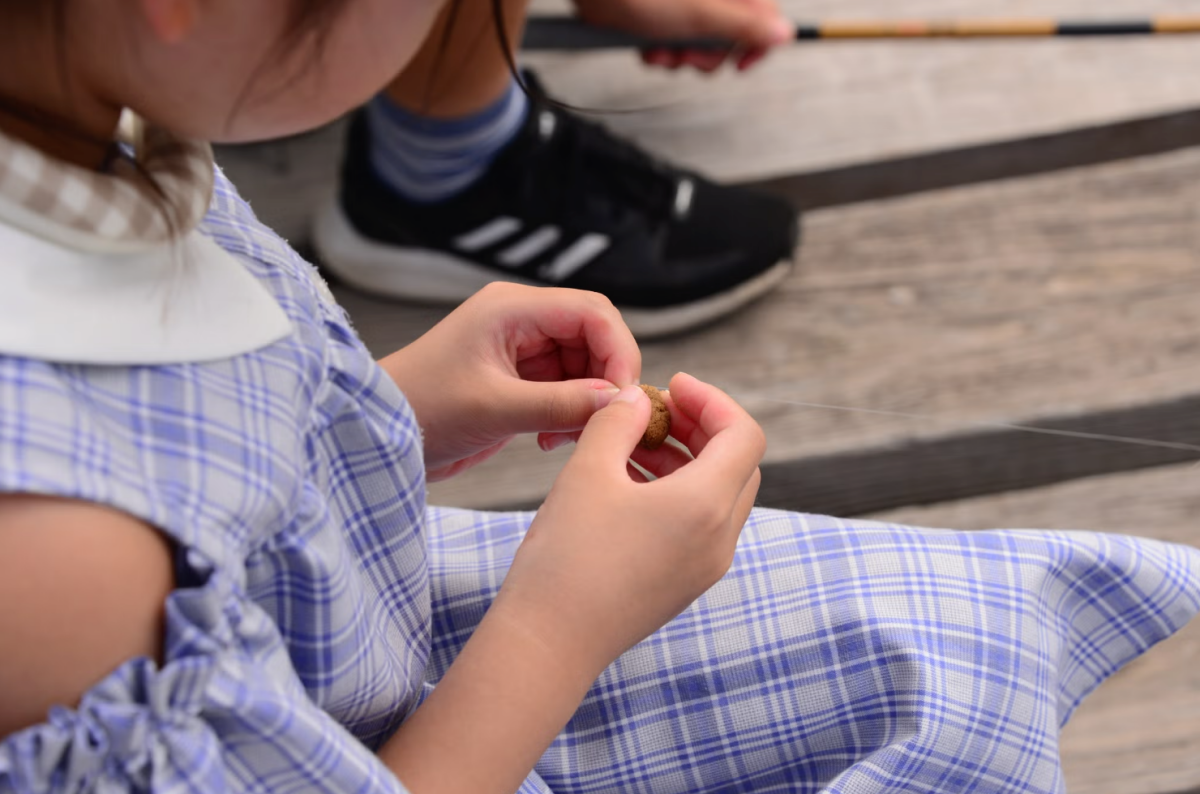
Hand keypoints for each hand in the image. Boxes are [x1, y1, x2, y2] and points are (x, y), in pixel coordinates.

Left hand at [379, 283, 640, 481]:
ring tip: (564, 435)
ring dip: (588, 402)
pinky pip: (565, 389)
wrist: (379, 437)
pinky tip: (549, 439)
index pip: (593, 312)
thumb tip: (618, 402)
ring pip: (584, 367)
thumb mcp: (494, 409)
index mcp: (512, 309)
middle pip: (594, 337)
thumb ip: (561, 404)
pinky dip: (569, 414)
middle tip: (602, 422)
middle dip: (606, 379)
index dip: (618, 352)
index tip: (622, 396)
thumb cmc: (420, 409)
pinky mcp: (517, 381)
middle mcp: (520, 322)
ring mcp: (520, 351)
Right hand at [492, 372, 765, 677]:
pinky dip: (677, 492)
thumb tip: (638, 399)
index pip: (744, 434)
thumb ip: (619, 421)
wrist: (548, 643)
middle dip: (702, 428)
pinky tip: (627, 482)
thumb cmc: (566, 557)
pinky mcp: (684, 585)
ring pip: (719, 495)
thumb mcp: (588, 470)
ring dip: (687, 459)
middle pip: (738, 464)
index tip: (671, 385)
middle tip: (656, 410)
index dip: (713, 400)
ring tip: (633, 443)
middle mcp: (719, 539)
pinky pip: (700, 525)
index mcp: (707, 506)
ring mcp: (705, 567)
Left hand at [572, 0, 793, 72]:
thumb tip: (782, 33)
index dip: (756, 43)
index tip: (741, 63)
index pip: (763, 11)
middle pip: (728, 30)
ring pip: (697, 39)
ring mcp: (682, 2)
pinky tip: (647, 44)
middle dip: (706, 52)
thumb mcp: (699, 12)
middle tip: (688, 54)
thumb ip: (744, 25)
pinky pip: (672, 38)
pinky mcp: (658, 12)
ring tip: (660, 48)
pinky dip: (661, 49)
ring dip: (679, 55)